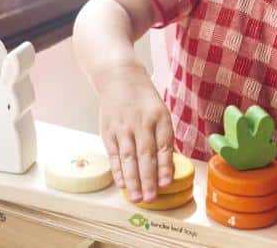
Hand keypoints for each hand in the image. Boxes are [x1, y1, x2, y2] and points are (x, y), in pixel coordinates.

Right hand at [98, 65, 173, 203]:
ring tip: (136, 198)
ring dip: (132, 180)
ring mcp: (123, 127)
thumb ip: (164, 136)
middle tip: (150, 198)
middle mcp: (141, 122)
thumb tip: (168, 165)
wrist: (118, 77)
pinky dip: (118, 170)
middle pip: (145, 155)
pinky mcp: (108, 131)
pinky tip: (122, 184)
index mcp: (159, 117)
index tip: (165, 183)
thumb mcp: (160, 111)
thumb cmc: (144, 98)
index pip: (163, 145)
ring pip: (128, 158)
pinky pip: (114, 154)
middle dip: (148, 179)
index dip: (164, 166)